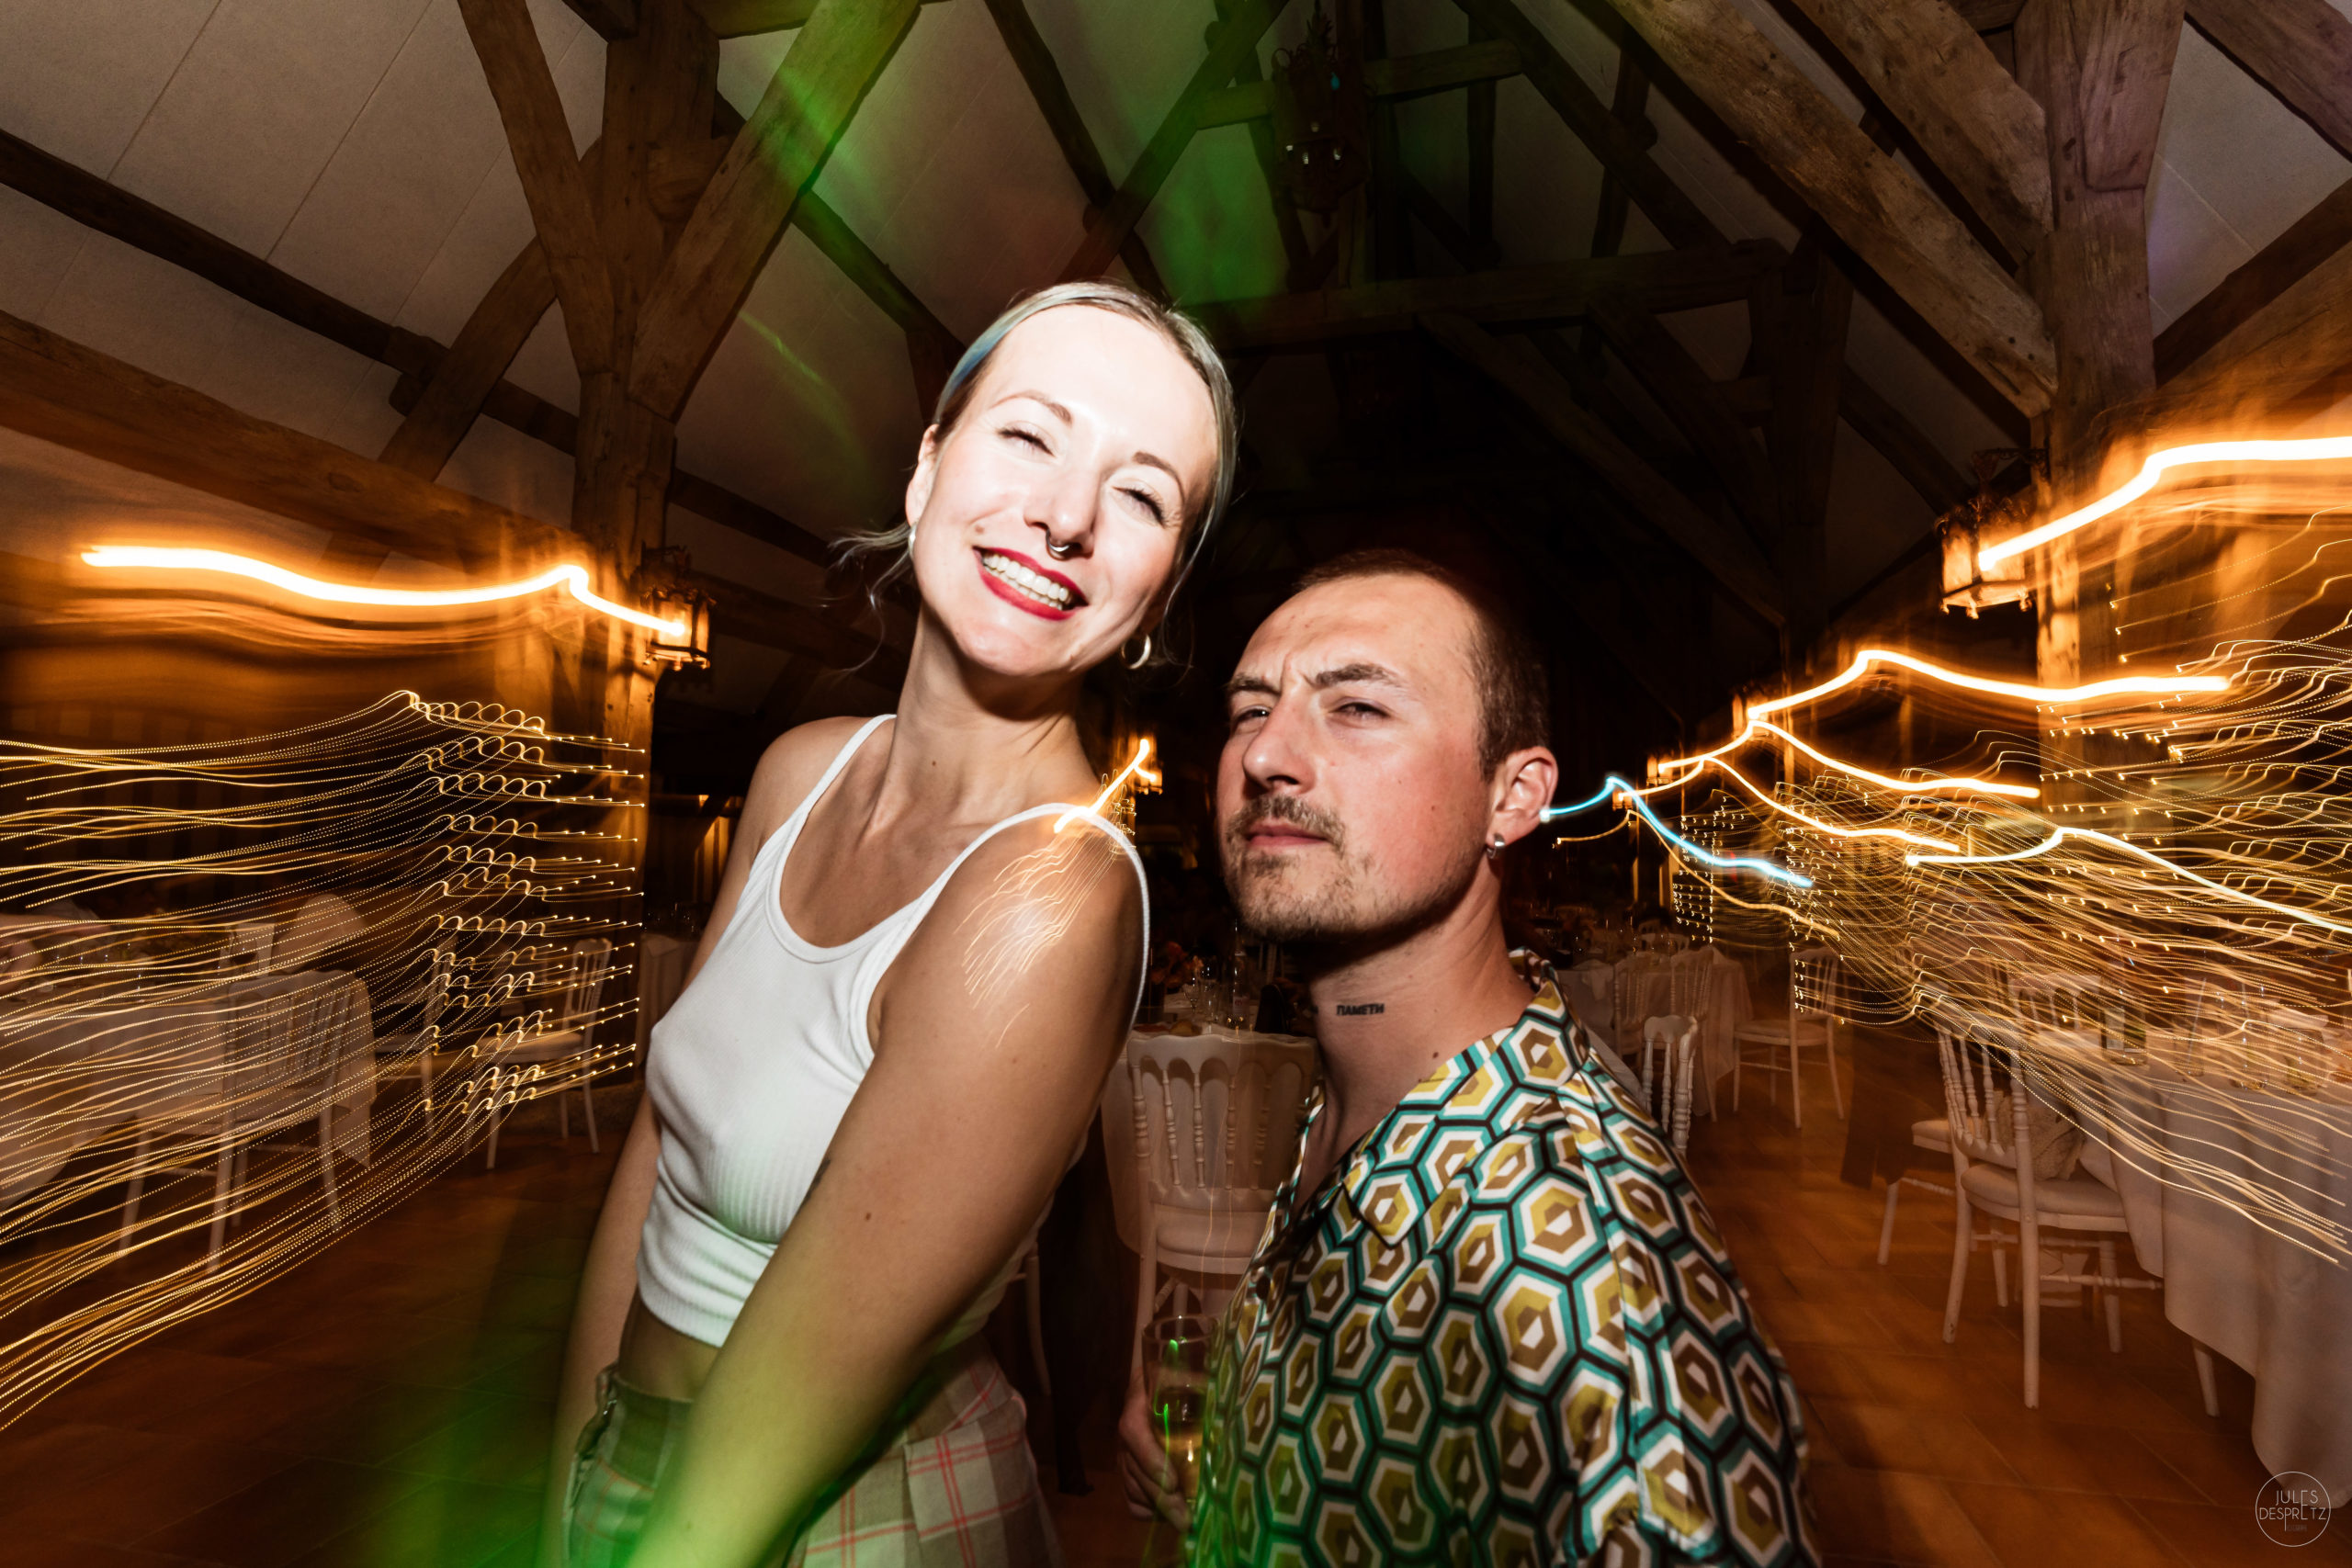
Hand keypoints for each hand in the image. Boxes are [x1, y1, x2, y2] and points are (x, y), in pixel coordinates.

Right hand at [1117, 1363, 1188, 1529]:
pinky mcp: (1127, 1470)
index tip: (1173, 1482)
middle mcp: (1126, 1432)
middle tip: (1186, 1519)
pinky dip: (1148, 1511)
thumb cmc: (1177, 1376)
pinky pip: (1131, 1498)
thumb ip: (1200, 1384)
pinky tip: (1169, 1516)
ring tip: (1185, 1522)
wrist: (1155, 1381)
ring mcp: (1124, 1454)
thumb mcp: (1187, 1375)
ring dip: (1158, 1508)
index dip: (1151, 1459)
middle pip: (1135, 1470)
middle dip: (1162, 1498)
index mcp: (1138, 1402)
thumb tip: (1229, 1399)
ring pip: (1133, 1487)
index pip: (1134, 1432)